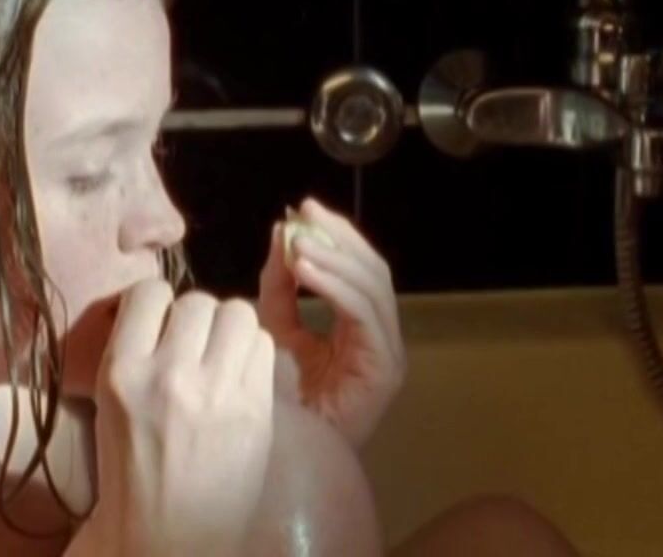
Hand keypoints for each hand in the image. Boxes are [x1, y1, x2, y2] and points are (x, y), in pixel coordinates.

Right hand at [73, 280, 274, 556]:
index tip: (162, 323)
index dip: (159, 304)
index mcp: (122, 372)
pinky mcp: (256, 408)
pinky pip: (265, 346)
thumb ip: (136, 352)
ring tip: (223, 357)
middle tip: (196, 347)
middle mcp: (168, 374)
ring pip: (238, 313)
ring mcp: (217, 391)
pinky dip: (255, 352)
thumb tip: (164, 305)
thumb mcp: (111, 403)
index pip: (148, 292)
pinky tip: (243, 377)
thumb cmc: (133, 470)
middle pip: (197, 301)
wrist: (169, 535)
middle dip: (198, 319)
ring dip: (231, 329)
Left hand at [257, 197, 403, 449]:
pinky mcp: (383, 369)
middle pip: (372, 270)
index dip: (334, 234)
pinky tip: (307, 271)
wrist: (277, 453)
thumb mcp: (275, 326)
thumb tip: (282, 231)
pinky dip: (336, 288)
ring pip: (373, 287)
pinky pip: (364, 316)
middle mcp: (380, 335)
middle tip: (306, 213)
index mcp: (358, 325)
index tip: (301, 209)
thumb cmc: (278, 397)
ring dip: (336, 258)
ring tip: (300, 242)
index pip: (357, 267)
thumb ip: (281, 283)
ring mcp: (387, 352)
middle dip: (340, 237)